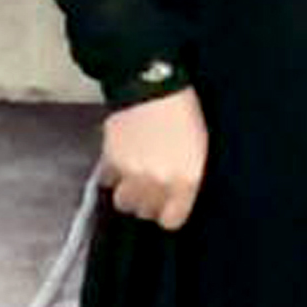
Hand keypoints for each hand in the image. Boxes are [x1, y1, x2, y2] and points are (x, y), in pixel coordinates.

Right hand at [98, 86, 207, 229]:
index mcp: (186, 180)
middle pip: (145, 212)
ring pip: (123, 202)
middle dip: (147, 202)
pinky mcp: (112, 161)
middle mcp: (158, 183)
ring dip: (127, 192)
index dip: (168, 213)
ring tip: (132, 178)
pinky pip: (107, 181)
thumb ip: (187, 178)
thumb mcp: (199, 148)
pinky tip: (121, 161)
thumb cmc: (183, 112)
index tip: (167, 206)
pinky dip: (112, 175)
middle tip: (150, 186)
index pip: (171, 220)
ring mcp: (133, 174)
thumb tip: (175, 195)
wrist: (152, 85)